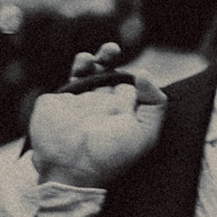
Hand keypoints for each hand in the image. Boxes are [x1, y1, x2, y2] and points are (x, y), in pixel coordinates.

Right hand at [29, 42, 167, 188]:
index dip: (135, 77)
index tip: (138, 75)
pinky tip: (86, 60)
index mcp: (123, 113)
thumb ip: (154, 104)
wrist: (71, 167)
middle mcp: (103, 105)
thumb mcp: (145, 135)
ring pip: (90, 72)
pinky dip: (80, 65)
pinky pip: (72, 78)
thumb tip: (144, 73)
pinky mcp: (62, 99)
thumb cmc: (111, 156)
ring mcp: (82, 101)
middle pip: (109, 74)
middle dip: (112, 58)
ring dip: (98, 58)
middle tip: (113, 49)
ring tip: (105, 50)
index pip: (132, 87)